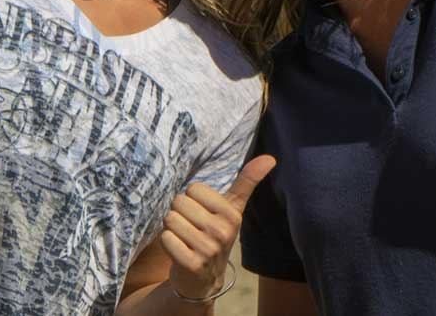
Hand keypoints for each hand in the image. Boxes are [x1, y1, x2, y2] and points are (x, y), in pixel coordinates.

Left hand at [161, 155, 276, 300]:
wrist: (204, 279)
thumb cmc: (216, 235)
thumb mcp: (233, 209)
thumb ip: (247, 182)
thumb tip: (270, 157)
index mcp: (232, 215)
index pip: (193, 188)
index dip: (192, 200)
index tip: (201, 214)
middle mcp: (222, 232)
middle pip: (179, 201)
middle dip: (180, 213)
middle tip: (191, 228)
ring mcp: (208, 250)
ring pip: (170, 218)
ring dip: (172, 228)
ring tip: (184, 239)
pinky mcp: (191, 264)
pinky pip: (166, 238)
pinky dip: (167, 242)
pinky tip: (178, 251)